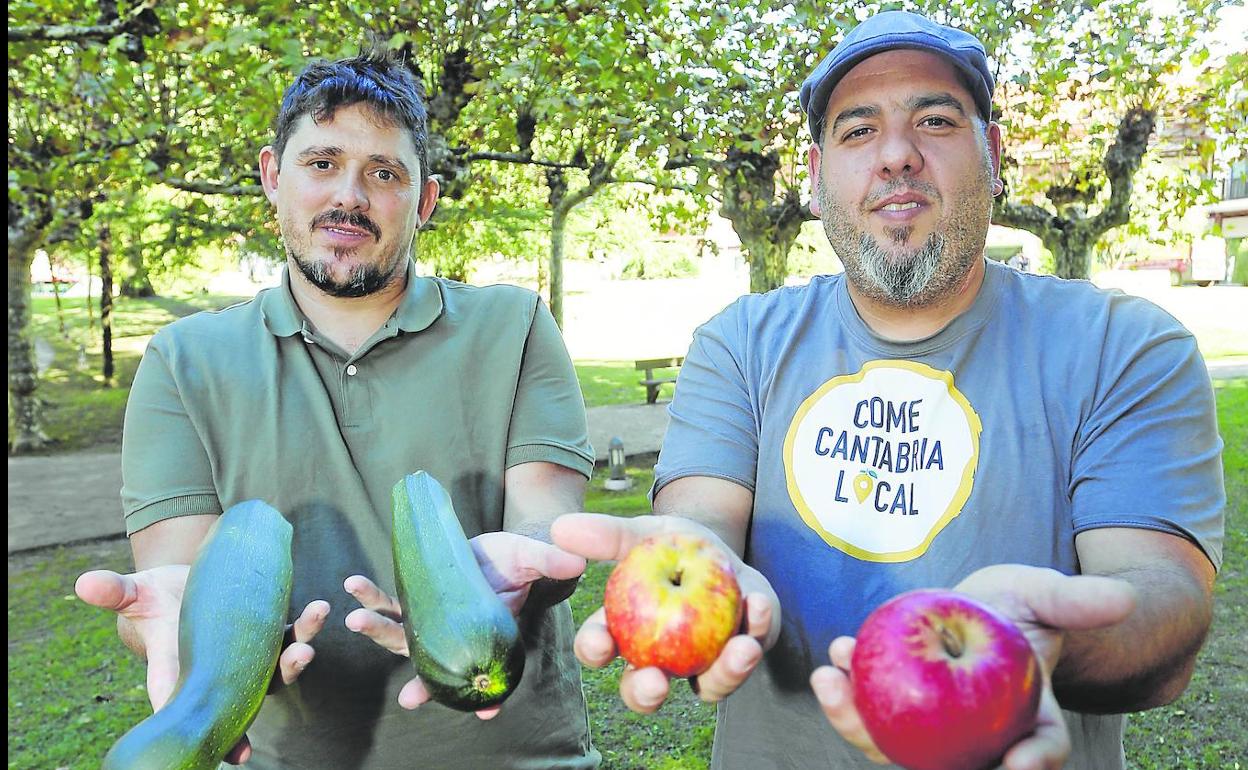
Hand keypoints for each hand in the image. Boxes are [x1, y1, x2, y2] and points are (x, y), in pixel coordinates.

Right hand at [75, 568, 328, 763]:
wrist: (182, 582)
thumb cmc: (155, 597)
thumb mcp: (135, 594)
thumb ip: (115, 593)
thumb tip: (84, 583)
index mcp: (183, 673)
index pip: (199, 709)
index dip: (220, 735)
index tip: (239, 755)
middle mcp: (221, 670)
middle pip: (254, 689)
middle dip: (279, 676)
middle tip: (300, 658)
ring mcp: (248, 653)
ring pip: (279, 663)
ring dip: (301, 648)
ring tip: (313, 623)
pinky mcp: (266, 631)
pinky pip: (290, 634)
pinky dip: (305, 625)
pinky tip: (319, 607)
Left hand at [344, 531, 585, 718]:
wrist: (493, 547)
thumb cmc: (516, 561)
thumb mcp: (533, 559)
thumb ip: (547, 562)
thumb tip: (576, 562)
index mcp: (486, 637)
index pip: (488, 674)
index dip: (487, 697)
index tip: (485, 711)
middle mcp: (454, 637)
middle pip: (434, 666)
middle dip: (421, 686)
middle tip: (408, 698)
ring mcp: (431, 621)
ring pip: (400, 637)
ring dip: (376, 631)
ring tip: (354, 621)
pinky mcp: (414, 597)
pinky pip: (388, 603)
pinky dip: (370, 599)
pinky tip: (353, 587)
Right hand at [550, 512, 778, 713]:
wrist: (722, 551)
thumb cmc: (674, 547)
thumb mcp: (646, 535)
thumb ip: (609, 534)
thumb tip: (560, 527)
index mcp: (626, 632)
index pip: (600, 647)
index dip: (594, 648)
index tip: (600, 640)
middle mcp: (660, 660)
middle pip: (644, 690)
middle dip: (645, 693)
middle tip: (654, 682)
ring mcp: (702, 666)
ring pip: (707, 687)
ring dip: (725, 673)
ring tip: (739, 650)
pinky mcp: (740, 658)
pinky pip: (748, 655)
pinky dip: (757, 630)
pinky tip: (757, 606)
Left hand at [810, 565, 1135, 769]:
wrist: (988, 606)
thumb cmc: (1026, 604)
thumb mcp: (1052, 597)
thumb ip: (1078, 601)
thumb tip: (1121, 598)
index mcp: (1032, 723)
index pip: (1040, 750)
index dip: (1031, 763)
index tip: (1014, 763)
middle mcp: (982, 738)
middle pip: (949, 764)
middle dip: (906, 754)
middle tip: (871, 724)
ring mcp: (937, 729)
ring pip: (896, 743)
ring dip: (855, 720)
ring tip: (830, 680)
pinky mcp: (902, 708)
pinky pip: (873, 708)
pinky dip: (850, 689)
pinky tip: (835, 655)